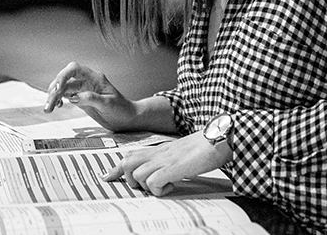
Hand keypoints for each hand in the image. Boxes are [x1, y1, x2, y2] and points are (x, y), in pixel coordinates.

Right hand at [43, 62, 137, 131]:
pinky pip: (65, 95)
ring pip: (63, 88)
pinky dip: (58, 99)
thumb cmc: (121, 109)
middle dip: (54, 89)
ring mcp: (83, 89)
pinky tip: (57, 106)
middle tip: (49, 105)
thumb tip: (74, 97)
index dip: (63, 76)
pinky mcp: (80, 98)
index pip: (75, 69)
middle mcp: (87, 81)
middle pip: (65, 78)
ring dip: (53, 96)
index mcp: (95, 77)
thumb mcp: (108, 104)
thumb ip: (91, 98)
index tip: (57, 88)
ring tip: (48, 108)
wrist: (127, 118)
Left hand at [101, 131, 231, 196]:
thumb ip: (170, 159)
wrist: (219, 137)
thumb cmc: (205, 146)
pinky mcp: (173, 168)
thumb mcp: (181, 152)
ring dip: (147, 186)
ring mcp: (165, 160)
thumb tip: (165, 172)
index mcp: (160, 149)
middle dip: (129, 179)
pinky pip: (153, 183)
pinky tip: (172, 185)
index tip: (107, 176)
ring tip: (165, 184)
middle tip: (146, 185)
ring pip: (137, 175)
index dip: (116, 168)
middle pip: (127, 163)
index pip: (131, 155)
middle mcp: (158, 153)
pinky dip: (160, 189)